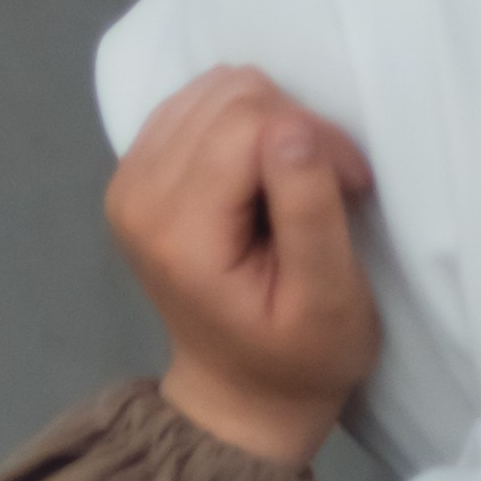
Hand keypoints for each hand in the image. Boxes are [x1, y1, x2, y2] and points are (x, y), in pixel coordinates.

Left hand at [104, 65, 379, 466]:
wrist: (241, 391)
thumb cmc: (299, 355)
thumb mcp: (328, 295)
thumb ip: (308, 207)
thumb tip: (292, 128)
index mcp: (176, 229)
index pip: (251, 122)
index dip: (316, 141)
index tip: (350, 189)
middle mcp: (136, 194)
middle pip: (229, 96)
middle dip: (295, 126)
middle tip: (326, 187)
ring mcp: (130, 180)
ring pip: (214, 89)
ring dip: (271, 122)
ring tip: (296, 183)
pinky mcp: (139, 172)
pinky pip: (197, 104)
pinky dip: (243, 124)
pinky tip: (261, 175)